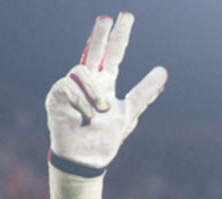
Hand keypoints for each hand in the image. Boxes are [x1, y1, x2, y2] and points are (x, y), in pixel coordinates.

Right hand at [46, 13, 166, 169]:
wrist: (88, 159)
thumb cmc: (105, 138)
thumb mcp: (129, 112)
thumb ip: (145, 92)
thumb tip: (164, 72)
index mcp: (105, 82)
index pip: (113, 53)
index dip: (120, 36)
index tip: (126, 16)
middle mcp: (87, 80)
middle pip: (94, 49)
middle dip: (101, 33)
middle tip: (108, 17)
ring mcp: (70, 86)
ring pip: (84, 70)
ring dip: (96, 94)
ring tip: (100, 113)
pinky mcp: (57, 95)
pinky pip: (71, 87)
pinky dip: (83, 104)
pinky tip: (85, 117)